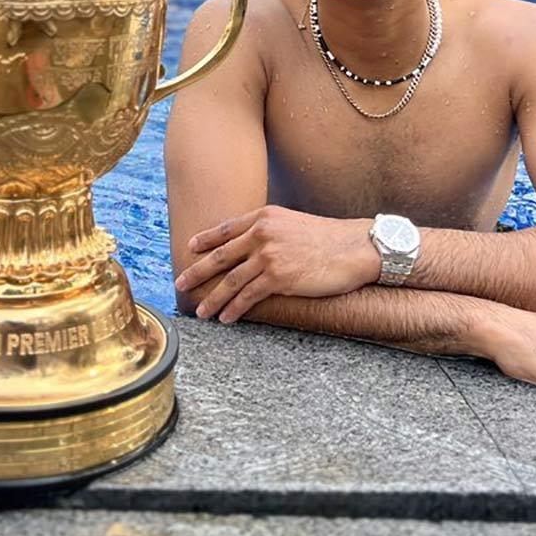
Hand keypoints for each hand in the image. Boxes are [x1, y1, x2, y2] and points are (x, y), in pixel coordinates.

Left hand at [174, 206, 381, 322]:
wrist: (355, 247)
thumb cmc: (329, 238)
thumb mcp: (293, 223)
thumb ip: (270, 231)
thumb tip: (252, 245)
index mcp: (264, 217)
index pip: (226, 228)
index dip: (205, 239)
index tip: (190, 247)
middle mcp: (262, 233)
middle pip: (220, 255)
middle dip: (197, 272)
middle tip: (180, 284)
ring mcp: (269, 255)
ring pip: (230, 280)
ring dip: (213, 298)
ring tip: (201, 311)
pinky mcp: (279, 277)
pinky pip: (249, 296)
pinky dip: (234, 309)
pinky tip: (226, 318)